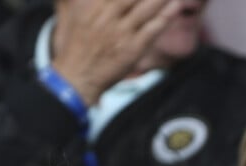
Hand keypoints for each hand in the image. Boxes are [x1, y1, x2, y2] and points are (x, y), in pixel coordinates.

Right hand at [52, 0, 181, 104]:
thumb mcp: (69, 10)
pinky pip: (153, 29)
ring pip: (148, 7)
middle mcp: (108, 15)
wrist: (76, 78)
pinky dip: (166, 16)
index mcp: (92, 3)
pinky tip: (176, 6)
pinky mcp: (132, 49)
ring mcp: (121, 33)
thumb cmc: (74, 43)